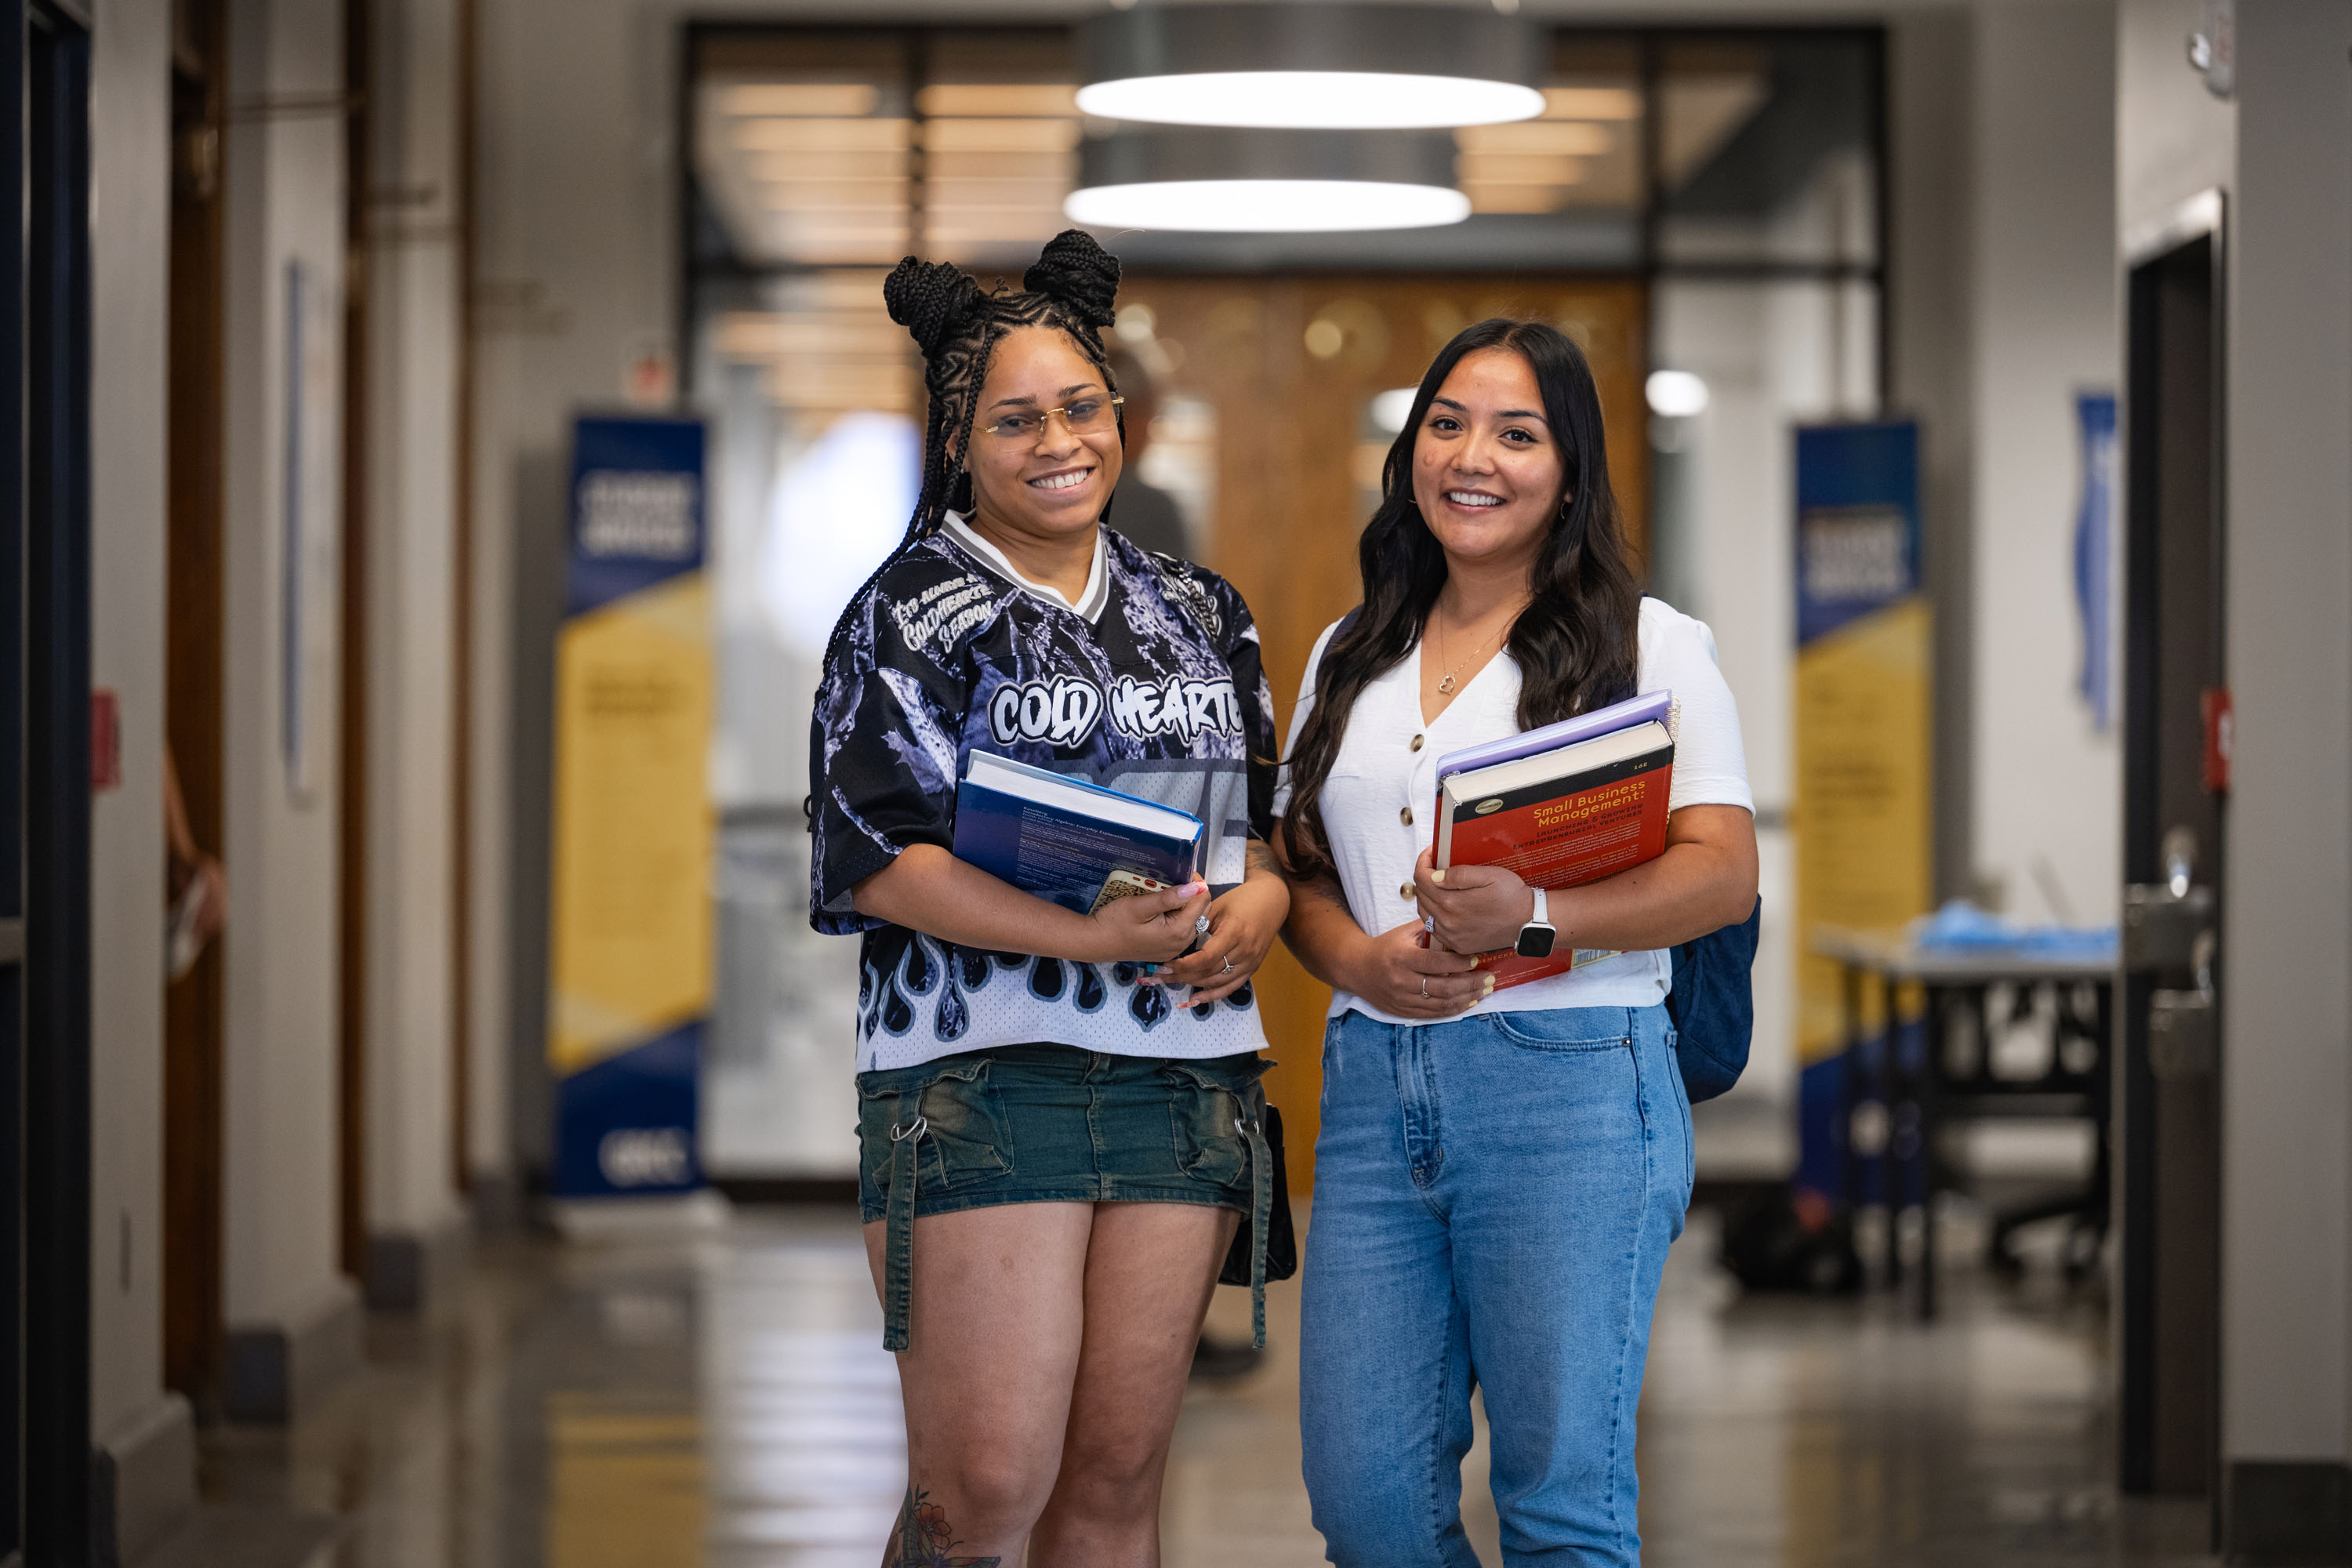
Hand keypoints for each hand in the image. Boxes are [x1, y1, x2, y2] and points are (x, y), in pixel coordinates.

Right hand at [1085, 879, 1211, 964]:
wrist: (1097, 943)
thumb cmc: (1115, 923)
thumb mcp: (1140, 906)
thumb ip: (1169, 897)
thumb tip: (1194, 887)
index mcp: (1178, 931)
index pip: (1202, 901)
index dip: (1196, 884)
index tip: (1184, 872)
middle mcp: (1181, 943)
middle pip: (1201, 911)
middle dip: (1193, 894)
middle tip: (1174, 881)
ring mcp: (1175, 949)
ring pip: (1193, 920)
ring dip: (1186, 905)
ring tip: (1167, 894)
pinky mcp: (1167, 950)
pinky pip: (1182, 930)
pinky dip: (1178, 917)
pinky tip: (1163, 910)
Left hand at [1145, 874, 1289, 1006]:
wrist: (1271, 901)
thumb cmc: (1241, 900)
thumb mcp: (1217, 906)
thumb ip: (1198, 923)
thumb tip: (1174, 937)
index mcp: (1233, 933)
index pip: (1205, 958)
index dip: (1183, 966)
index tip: (1164, 965)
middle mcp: (1244, 951)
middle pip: (1208, 972)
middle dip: (1180, 976)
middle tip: (1158, 975)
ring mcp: (1250, 962)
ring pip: (1216, 982)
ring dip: (1191, 985)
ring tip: (1169, 982)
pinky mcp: (1252, 968)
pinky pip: (1230, 987)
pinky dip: (1211, 995)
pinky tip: (1193, 1000)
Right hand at [1346, 917, 1488, 1018]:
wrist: (1356, 968)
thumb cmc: (1385, 947)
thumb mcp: (1403, 933)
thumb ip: (1429, 928)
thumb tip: (1458, 923)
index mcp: (1402, 958)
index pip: (1435, 963)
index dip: (1458, 963)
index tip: (1477, 959)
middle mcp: (1401, 981)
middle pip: (1443, 987)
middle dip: (1471, 984)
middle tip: (1490, 978)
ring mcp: (1402, 999)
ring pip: (1441, 1004)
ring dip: (1467, 999)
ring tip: (1485, 991)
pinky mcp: (1403, 1011)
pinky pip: (1434, 1014)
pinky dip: (1454, 1009)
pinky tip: (1469, 1002)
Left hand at [1413, 848, 1535, 957]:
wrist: (1528, 922)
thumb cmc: (1513, 896)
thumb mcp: (1489, 875)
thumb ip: (1459, 874)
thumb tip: (1434, 876)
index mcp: (1452, 902)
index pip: (1421, 878)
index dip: (1423, 861)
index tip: (1432, 853)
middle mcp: (1448, 921)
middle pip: (1420, 895)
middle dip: (1424, 876)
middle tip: (1436, 866)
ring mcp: (1451, 935)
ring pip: (1423, 912)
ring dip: (1426, 896)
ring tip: (1437, 885)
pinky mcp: (1457, 945)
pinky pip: (1434, 928)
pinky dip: (1433, 914)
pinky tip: (1444, 906)